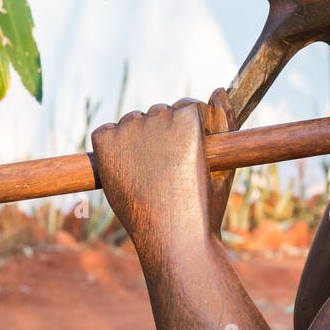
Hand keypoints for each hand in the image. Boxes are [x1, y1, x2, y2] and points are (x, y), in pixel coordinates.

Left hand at [91, 88, 237, 249]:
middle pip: (157, 112)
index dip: (187, 132)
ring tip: (148, 174)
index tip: (187, 157)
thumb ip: (224, 121)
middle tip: (167, 171)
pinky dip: (111, 146)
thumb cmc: (204, 206)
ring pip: (131, 121)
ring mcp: (130, 130)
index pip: (184, 107)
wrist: (174, 240)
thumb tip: (216, 90)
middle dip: (162, 135)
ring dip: (136, 139)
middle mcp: (159, 118)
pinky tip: (124, 171)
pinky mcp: (106, 143)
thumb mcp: (224, 164)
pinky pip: (105, 132)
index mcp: (189, 118)